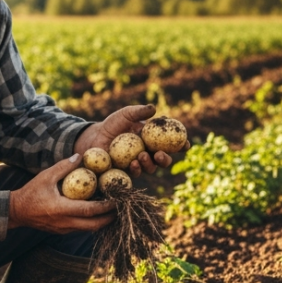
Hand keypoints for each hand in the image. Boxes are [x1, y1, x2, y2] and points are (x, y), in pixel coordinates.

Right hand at [9, 155, 115, 233]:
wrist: (16, 212)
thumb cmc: (30, 192)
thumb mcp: (46, 176)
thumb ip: (64, 167)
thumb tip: (80, 156)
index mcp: (62, 209)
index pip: (90, 210)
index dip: (106, 206)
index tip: (118, 199)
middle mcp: (65, 223)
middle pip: (94, 225)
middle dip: (110, 218)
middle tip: (121, 208)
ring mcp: (64, 230)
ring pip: (89, 229)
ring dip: (102, 221)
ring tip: (112, 210)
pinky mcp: (62, 232)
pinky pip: (82, 228)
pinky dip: (91, 222)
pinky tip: (97, 213)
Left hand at [73, 105, 190, 177]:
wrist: (95, 137)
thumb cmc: (113, 124)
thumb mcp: (126, 114)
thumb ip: (140, 111)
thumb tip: (154, 109)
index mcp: (153, 139)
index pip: (171, 143)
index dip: (181, 145)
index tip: (186, 144)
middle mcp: (149, 153)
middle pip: (164, 160)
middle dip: (166, 159)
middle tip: (161, 154)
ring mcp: (139, 163)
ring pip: (151, 168)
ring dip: (150, 163)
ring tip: (143, 156)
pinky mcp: (127, 171)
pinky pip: (136, 173)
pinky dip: (137, 168)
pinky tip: (134, 163)